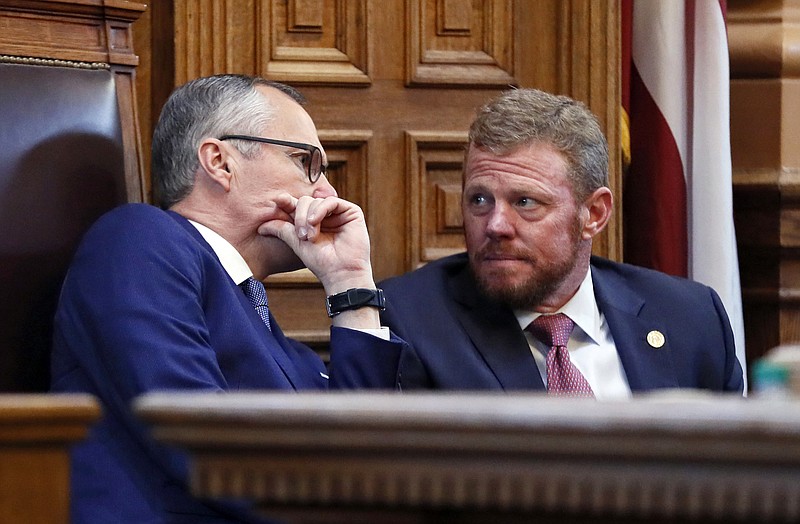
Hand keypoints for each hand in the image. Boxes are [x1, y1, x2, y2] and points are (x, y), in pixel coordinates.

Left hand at [257, 193, 375, 293]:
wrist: (340, 273)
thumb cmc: (321, 262)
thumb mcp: (296, 243)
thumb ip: (282, 230)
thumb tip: (260, 227)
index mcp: (313, 221)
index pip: (298, 206)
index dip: (288, 203)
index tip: (278, 201)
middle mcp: (326, 216)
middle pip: (305, 201)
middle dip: (299, 216)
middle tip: (301, 236)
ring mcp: (338, 213)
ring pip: (316, 201)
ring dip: (309, 217)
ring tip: (311, 237)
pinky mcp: (351, 212)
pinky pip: (331, 201)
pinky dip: (320, 210)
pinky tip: (315, 223)